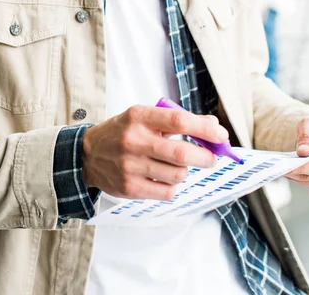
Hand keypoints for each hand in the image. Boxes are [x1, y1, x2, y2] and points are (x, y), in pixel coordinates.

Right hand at [82, 105, 227, 200]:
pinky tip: (164, 178)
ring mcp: (131, 166)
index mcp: (139, 116)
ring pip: (177, 174)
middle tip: (212, 157)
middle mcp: (135, 140)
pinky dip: (172, 186)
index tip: (221, 135)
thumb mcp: (145, 117)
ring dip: (185, 171)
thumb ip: (177, 120)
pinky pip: (166, 192)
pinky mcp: (130, 188)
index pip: (179, 120)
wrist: (88, 155)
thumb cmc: (122, 132)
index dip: (204, 129)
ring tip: (178, 166)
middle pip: (181, 152)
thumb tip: (212, 127)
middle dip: (205, 157)